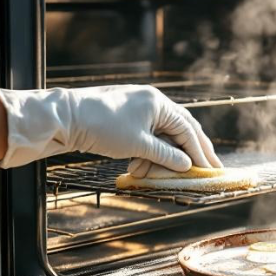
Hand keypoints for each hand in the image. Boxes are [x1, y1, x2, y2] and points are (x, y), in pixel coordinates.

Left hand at [0, 85, 221, 172]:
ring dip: (163, 156)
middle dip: (194, 150)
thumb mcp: (138, 145)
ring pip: (163, 134)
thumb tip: (187, 165)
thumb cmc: (102, 126)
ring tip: (158, 174)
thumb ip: (166, 155)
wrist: (65, 118)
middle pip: (181, 129)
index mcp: (159, 103)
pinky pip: (147, 135)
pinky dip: (149, 152)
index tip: (209, 170)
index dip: (199, 152)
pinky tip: (140, 166)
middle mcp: (153, 102)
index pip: (187, 130)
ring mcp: (139, 107)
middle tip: (210, 166)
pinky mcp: (126, 116)